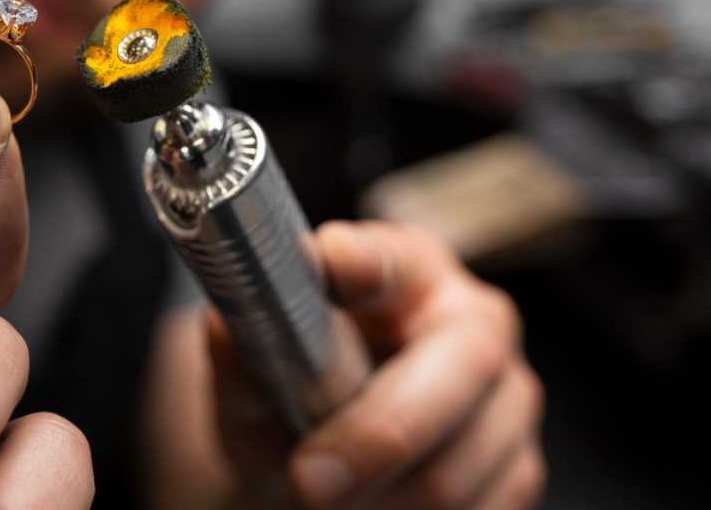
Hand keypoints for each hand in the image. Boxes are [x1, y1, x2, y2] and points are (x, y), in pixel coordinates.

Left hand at [209, 222, 544, 508]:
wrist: (319, 460)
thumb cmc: (291, 394)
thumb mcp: (253, 372)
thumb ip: (239, 351)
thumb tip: (222, 326)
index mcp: (405, 269)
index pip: (390, 254)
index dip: (365, 261)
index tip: (331, 262)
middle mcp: (473, 318)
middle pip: (462, 364)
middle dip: (379, 431)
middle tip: (308, 476)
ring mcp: (508, 395)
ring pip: (461, 460)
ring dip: (384, 494)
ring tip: (321, 497)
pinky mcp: (518, 464)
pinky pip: (478, 508)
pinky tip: (367, 508)